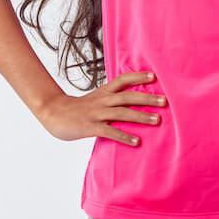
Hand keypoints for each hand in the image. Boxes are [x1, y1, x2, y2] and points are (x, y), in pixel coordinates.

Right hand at [39, 69, 166, 146]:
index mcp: (103, 92)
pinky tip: (136, 142)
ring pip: (121, 113)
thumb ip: (112, 99)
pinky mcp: (90, 127)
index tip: (154, 76)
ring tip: (157, 120)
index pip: (122, 80)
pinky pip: (110, 132)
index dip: (138, 77)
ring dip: (140, 116)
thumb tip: (132, 101)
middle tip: (165, 101)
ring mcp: (96, 114)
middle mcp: (102, 100)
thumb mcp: (95, 99)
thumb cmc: (78, 109)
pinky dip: (124, 136)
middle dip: (147, 98)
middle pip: (127, 96)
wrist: (53, 113)